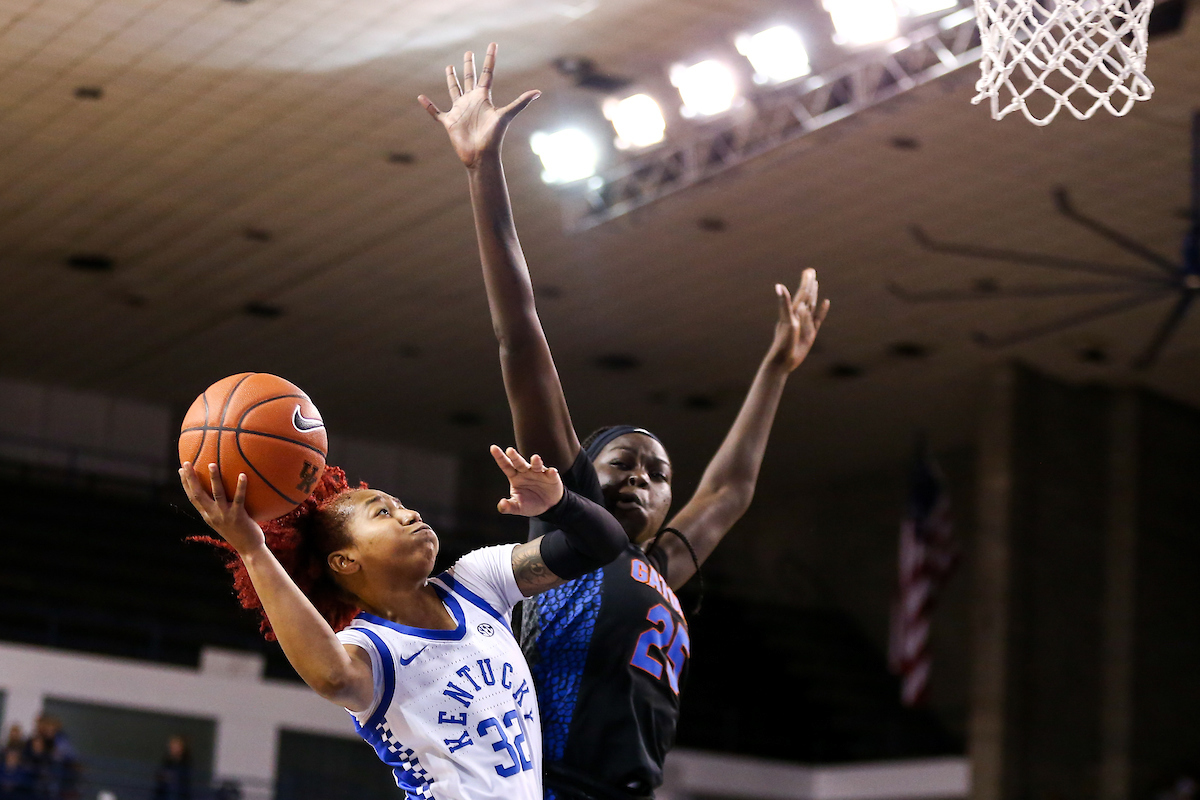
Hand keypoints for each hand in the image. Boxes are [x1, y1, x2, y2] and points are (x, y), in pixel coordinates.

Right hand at [179, 462, 265, 554]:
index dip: (185, 483)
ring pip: (217, 494)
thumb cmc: (238, 531)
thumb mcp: (223, 519)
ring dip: (214, 479)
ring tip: (212, 464)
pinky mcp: (238, 515)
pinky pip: (239, 498)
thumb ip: (218, 508)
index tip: (181, 469)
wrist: (248, 548)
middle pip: (198, 494)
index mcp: (207, 515)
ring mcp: (224, 515)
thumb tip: (219, 492)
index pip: (192, 497)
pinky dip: (241, 486)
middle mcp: (212, 514)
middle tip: (187, 463)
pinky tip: (243, 475)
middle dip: (191, 478)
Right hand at [418, 43, 539, 168]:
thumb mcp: (506, 115)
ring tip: (449, 66)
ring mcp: (460, 111)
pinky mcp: (449, 122)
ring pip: (454, 90)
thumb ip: (520, 102)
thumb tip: (538, 92)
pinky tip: (420, 98)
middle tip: (468, 52)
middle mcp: (471, 101)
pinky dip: (428, 106)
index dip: (490, 58)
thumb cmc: (494, 137)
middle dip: (469, 65)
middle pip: (469, 79)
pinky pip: (436, 112)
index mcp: (483, 97)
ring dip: (451, 79)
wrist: (481, 156)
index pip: (487, 73)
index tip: (493, 44)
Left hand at [490, 445, 563, 516]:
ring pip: (536, 465)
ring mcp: (539, 473)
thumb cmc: (530, 504)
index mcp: (515, 477)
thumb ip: (509, 506)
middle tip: (509, 450)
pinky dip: (551, 472)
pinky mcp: (551, 477)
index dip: (499, 457)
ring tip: (535, 458)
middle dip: (514, 456)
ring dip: (536, 462)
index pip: (506, 466)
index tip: (493, 448)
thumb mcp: (518, 507)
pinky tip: (551, 472)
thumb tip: (501, 505)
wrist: (548, 507)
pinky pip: (551, 473)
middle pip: (519, 463)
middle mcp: (526, 472)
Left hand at [768, 268, 829, 371]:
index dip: (806, 281)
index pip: (802, 292)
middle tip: (811, 271)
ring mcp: (805, 324)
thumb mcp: (786, 321)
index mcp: (793, 311)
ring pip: (811, 305)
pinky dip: (822, 310)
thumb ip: (785, 303)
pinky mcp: (810, 333)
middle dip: (809, 283)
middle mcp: (799, 315)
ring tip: (815, 283)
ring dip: (814, 294)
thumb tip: (779, 285)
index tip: (809, 270)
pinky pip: (818, 318)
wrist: (783, 361)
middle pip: (806, 296)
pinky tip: (826, 302)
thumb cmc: (783, 342)